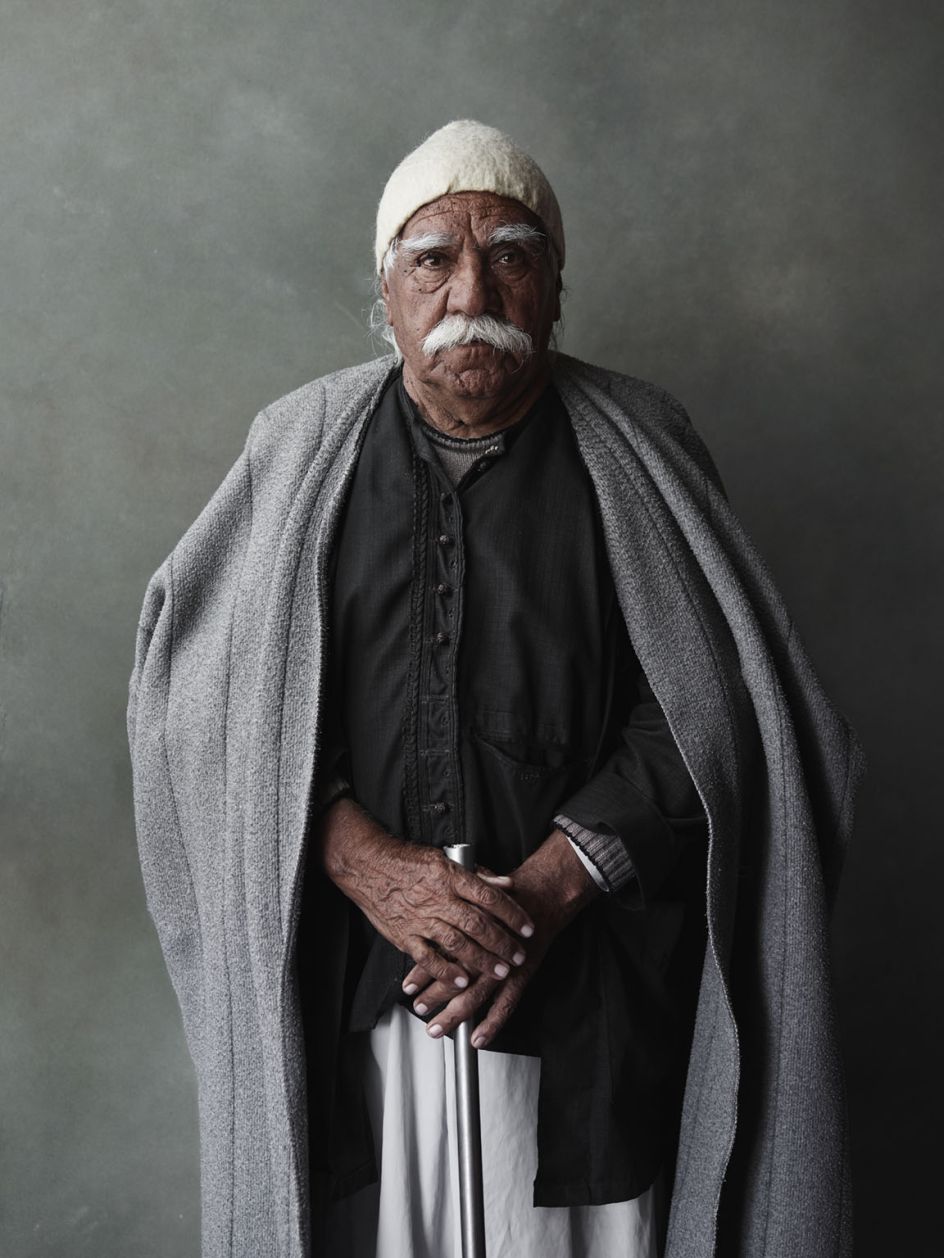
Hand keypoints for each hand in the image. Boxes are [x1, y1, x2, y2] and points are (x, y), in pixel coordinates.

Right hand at [315, 796, 534, 989]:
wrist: (369, 866)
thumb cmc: (407, 862)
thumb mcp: (445, 859)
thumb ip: (477, 874)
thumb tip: (506, 884)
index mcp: (450, 877)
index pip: (489, 896)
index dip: (512, 914)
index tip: (528, 928)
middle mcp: (438, 898)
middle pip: (477, 924)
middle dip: (502, 942)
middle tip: (519, 955)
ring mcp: (421, 919)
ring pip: (456, 943)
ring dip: (481, 960)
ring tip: (499, 971)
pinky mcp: (404, 935)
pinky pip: (427, 958)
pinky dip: (444, 971)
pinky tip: (460, 980)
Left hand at [400, 828, 600, 1047]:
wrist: (544, 894)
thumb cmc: (508, 895)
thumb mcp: (476, 893)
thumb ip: (453, 907)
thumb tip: (425, 913)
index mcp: (471, 928)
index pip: (441, 953)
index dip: (422, 970)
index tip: (407, 984)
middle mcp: (486, 948)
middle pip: (454, 976)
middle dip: (433, 996)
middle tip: (418, 1008)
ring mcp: (505, 963)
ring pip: (475, 994)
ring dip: (454, 1014)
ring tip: (436, 1027)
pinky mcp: (522, 973)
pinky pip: (507, 1003)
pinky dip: (492, 1023)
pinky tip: (479, 1038)